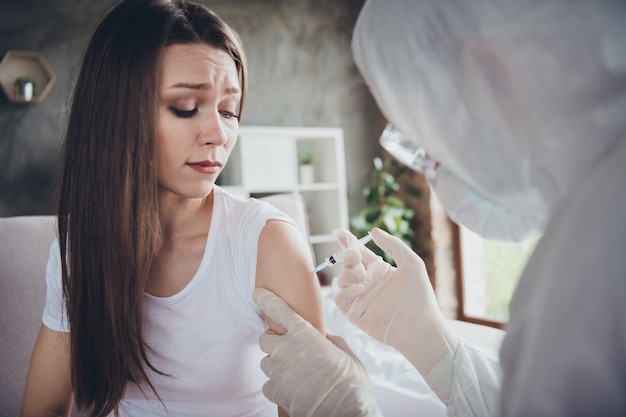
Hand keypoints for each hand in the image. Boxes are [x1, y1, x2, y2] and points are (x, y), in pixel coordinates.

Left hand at [253, 287, 382, 416]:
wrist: (346, 412)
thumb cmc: (351, 383)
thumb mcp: (346, 354)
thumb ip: (331, 340)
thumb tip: (323, 335)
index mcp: (305, 334)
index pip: (278, 310)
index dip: (266, 299)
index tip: (258, 293)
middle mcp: (287, 349)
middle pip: (265, 338)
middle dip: (274, 341)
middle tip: (289, 349)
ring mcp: (279, 371)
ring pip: (265, 362)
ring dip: (276, 364)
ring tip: (295, 373)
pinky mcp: (276, 392)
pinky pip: (267, 384)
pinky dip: (276, 386)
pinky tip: (292, 389)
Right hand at [334, 227, 457, 374]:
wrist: (420, 328)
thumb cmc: (420, 296)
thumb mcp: (412, 263)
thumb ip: (394, 245)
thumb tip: (373, 231)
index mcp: (378, 270)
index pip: (359, 252)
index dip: (347, 241)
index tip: (339, 232)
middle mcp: (367, 282)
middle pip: (347, 263)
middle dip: (347, 255)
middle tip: (355, 255)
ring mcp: (360, 298)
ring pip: (341, 279)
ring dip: (347, 273)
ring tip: (363, 277)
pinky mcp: (355, 313)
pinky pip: (340, 298)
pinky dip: (346, 290)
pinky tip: (361, 288)